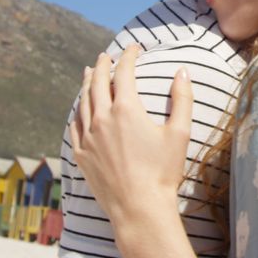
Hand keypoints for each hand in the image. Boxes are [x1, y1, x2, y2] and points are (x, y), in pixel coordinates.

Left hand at [68, 48, 193, 226]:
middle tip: (107, 55)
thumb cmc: (163, 172)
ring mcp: (88, 137)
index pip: (124, 73)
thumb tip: (182, 72)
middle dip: (103, 65)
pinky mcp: (81, 155)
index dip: (129, 57)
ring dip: (87, 84)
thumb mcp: (180, 134)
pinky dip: (78, 110)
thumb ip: (182, 99)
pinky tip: (80, 108)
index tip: (134, 48)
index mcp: (126, 110)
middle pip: (98, 83)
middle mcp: (102, 119)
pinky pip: (75, 125)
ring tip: (90, 73)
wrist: (139, 209)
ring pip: (83, 102)